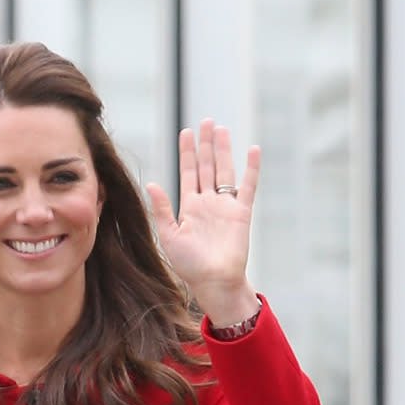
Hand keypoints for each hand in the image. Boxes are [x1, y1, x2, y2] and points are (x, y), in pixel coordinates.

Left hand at [146, 121, 259, 323]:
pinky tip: (252, 150)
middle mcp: (208, 203)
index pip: (188, 173)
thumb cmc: (190, 266)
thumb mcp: (169, 237)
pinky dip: (251, 168)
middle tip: (205, 121)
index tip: (186, 131)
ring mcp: (225, 207)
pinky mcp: (242, 213)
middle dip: (205, 144)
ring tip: (221, 129)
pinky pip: (248, 186)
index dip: (187, 152)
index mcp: (190, 207)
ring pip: (225, 171)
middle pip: (207, 166)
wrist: (214, 282)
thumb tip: (152, 184)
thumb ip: (162, 210)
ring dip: (223, 150)